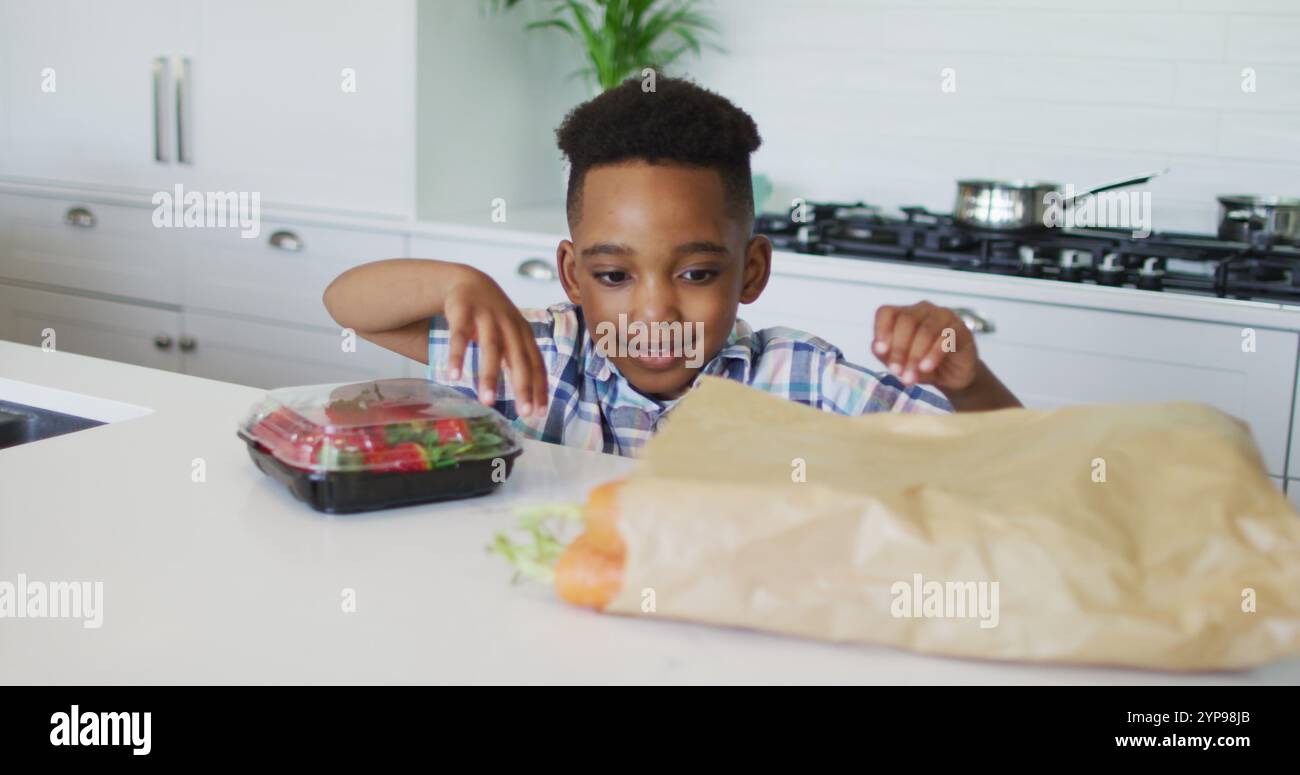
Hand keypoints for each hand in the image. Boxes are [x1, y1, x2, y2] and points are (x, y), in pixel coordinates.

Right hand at [443, 272, 548, 416]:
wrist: (470, 282)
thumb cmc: (493, 318)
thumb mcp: (511, 336)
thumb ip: (519, 361)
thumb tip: (530, 397)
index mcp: (524, 335)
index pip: (536, 364)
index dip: (539, 388)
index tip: (539, 413)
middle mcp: (510, 326)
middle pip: (519, 359)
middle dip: (523, 386)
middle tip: (523, 412)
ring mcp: (487, 317)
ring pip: (491, 349)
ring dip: (490, 376)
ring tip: (488, 401)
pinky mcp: (464, 311)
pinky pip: (460, 336)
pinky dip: (458, 356)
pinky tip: (454, 375)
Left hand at [872, 301, 978, 390]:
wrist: (951, 378)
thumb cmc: (921, 365)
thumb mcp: (899, 363)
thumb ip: (886, 354)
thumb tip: (877, 347)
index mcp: (904, 314)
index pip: (887, 312)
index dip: (881, 329)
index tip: (881, 351)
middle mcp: (923, 310)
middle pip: (906, 321)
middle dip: (899, 349)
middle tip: (896, 371)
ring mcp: (944, 317)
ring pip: (925, 330)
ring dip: (915, 355)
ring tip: (910, 376)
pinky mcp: (961, 329)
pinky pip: (946, 338)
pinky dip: (933, 355)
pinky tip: (926, 368)